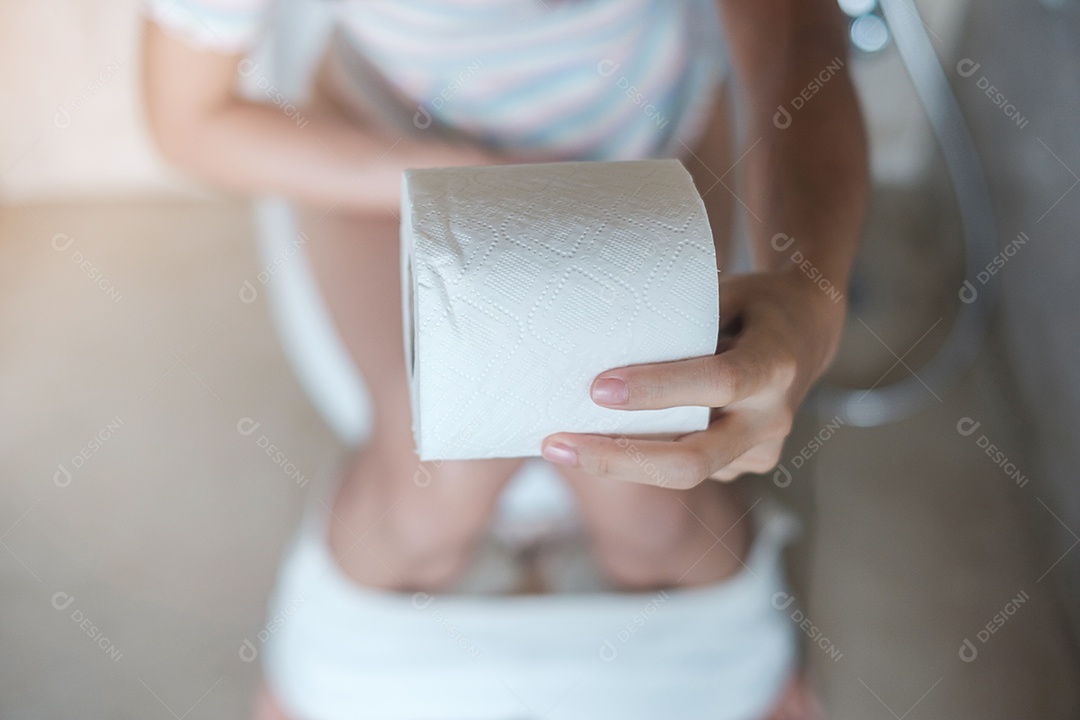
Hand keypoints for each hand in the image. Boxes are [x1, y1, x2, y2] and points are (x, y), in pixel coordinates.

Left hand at [540, 269, 846, 487]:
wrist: (807, 335)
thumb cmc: (753, 305)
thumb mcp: (725, 292)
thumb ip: (678, 314)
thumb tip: (596, 324)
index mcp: (774, 364)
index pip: (717, 382)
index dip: (658, 389)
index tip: (598, 388)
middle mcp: (771, 418)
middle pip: (692, 460)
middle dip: (618, 459)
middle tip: (555, 444)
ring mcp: (760, 452)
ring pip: (679, 473)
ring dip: (616, 461)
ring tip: (556, 445)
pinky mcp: (742, 468)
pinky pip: (683, 470)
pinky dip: (637, 457)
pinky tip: (594, 443)